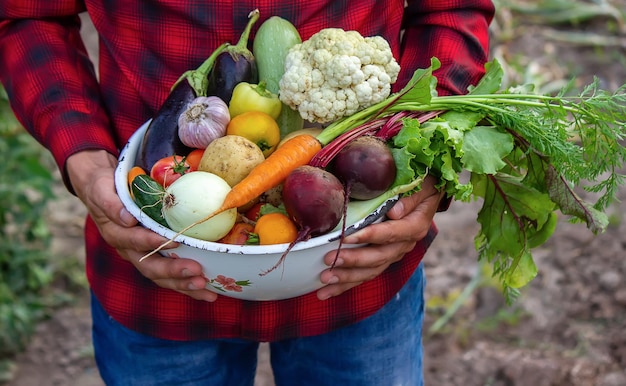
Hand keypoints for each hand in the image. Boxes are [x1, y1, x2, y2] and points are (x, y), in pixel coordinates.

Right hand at [66, 150, 217, 301]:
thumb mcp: (101, 189)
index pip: (134, 241)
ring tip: (207, 290)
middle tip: (197, 272)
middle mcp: (128, 250)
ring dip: (184, 285)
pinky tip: (207, 291)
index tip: (175, 241)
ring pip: (162, 277)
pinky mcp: (154, 258)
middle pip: (150, 266)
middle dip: (174, 271)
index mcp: (116, 233)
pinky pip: (170, 276)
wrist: (101, 192)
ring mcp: (141, 256)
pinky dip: (187, 285)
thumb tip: (127, 219)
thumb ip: (111, 203)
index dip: (153, 242)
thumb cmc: (104, 187)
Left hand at [316, 175, 443, 299]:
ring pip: (370, 271)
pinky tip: (326, 292)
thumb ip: (410, 198)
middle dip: (352, 260)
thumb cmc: (422, 184)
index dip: (369, 236)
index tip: (346, 238)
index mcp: (414, 226)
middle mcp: (405, 244)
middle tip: (329, 260)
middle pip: (378, 257)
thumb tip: (394, 212)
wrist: (428, 195)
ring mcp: (394, 254)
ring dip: (346, 278)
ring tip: (324, 281)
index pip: (390, 234)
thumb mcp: (422, 185)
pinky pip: (365, 275)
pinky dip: (346, 284)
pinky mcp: (384, 259)